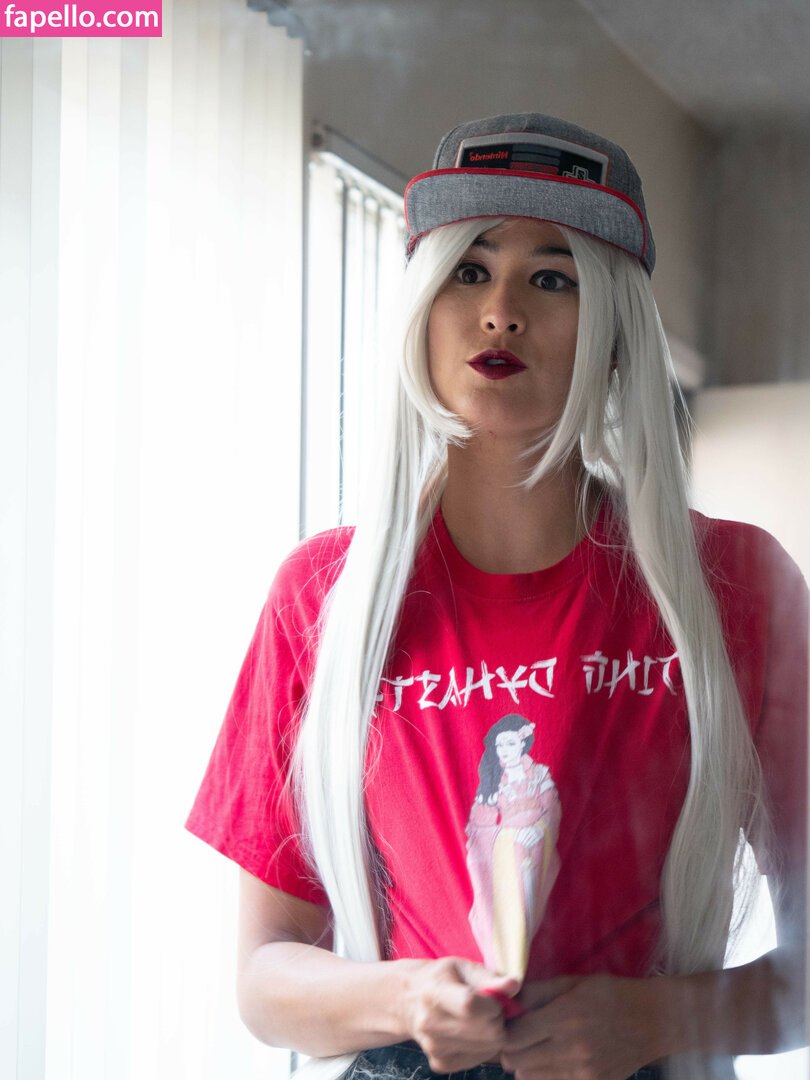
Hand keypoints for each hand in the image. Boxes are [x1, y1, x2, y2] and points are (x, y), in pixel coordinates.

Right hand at [400, 957, 519, 1071]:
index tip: (495, 998)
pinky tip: (474, 1033)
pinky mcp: (439, 1063)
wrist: (408, 1000)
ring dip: (493, 1033)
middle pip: (486, 1031)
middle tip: (491, 1008)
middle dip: (498, 1019)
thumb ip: (489, 977)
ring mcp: (434, 1047)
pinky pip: (479, 1059)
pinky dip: (484, 1047)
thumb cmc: (441, 978)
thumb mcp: (462, 967)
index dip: (493, 1004)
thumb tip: (514, 985)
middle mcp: (430, 1023)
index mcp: (435, 993)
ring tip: (482, 1019)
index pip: (470, 1006)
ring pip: (488, 1048)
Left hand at [501, 975, 667, 1079]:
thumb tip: (507, 999)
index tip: (506, 1022)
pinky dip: (546, 1075)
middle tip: (517, 1036)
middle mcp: (571, 1049)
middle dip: (511, 1049)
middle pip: (518, 1062)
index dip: (504, 1030)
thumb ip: (537, 992)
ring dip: (526, 1064)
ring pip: (532, 1078)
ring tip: (535, 1047)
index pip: (514, 1037)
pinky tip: (554, 1058)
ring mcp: (583, 1072)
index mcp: (564, 1018)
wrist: (653, 1021)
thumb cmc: (611, 995)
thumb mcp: (573, 983)